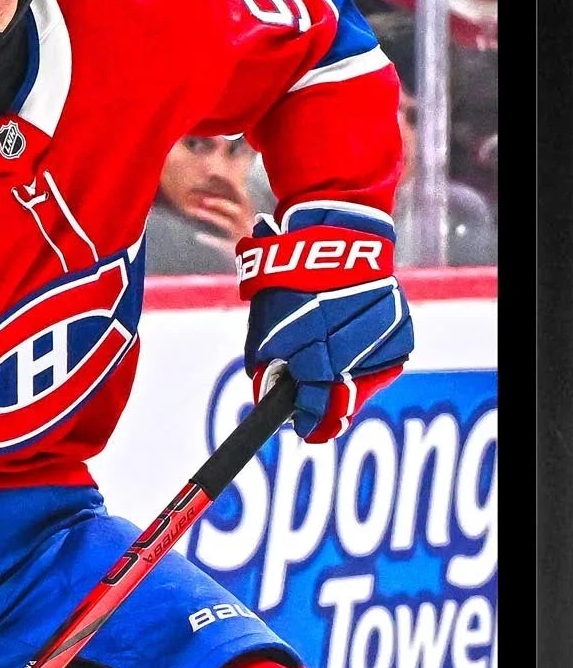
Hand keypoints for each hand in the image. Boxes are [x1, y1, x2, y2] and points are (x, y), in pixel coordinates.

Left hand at [245, 279, 413, 442]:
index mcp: (313, 347)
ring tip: (333, 374)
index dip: (310, 419)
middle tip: (316, 411)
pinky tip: (353, 356)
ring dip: (348, 381)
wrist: (334, 238)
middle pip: (344, 394)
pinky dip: (369, 362)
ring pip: (367, 380)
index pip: (315, 400)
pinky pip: (386, 359)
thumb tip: (267, 397)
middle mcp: (352, 345)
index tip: (304, 429)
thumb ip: (266, 363)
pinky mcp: (401, 326)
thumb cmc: (290, 283)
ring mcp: (382, 338)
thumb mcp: (265, 324)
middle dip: (327, 404)